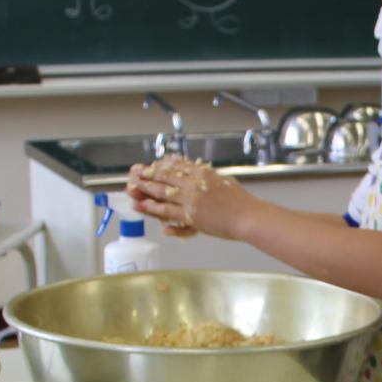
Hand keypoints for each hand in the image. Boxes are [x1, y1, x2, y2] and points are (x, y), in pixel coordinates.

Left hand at [127, 156, 252, 239]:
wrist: (248, 217)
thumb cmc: (242, 202)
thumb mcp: (225, 181)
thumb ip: (210, 178)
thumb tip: (201, 174)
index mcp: (203, 172)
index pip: (178, 165)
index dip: (162, 165)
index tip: (153, 165)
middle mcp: (194, 183)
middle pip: (165, 176)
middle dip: (149, 174)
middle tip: (136, 174)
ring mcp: (190, 199)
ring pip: (161, 192)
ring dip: (145, 189)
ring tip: (133, 188)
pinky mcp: (189, 215)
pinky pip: (165, 210)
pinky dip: (151, 207)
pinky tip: (142, 205)